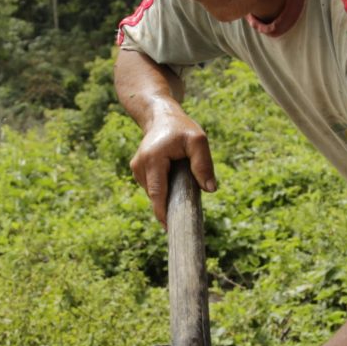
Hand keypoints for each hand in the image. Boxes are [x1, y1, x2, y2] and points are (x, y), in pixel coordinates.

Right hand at [129, 109, 215, 223]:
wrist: (161, 116)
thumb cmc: (181, 128)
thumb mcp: (198, 141)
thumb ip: (203, 164)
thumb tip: (210, 189)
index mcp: (153, 159)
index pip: (157, 193)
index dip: (163, 213)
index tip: (171, 229)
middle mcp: (140, 166)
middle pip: (156, 196)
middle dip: (170, 205)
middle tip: (187, 211)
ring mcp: (137, 169)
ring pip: (154, 193)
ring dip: (169, 194)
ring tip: (182, 181)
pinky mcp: (138, 171)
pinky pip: (154, 187)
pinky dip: (165, 188)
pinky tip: (173, 178)